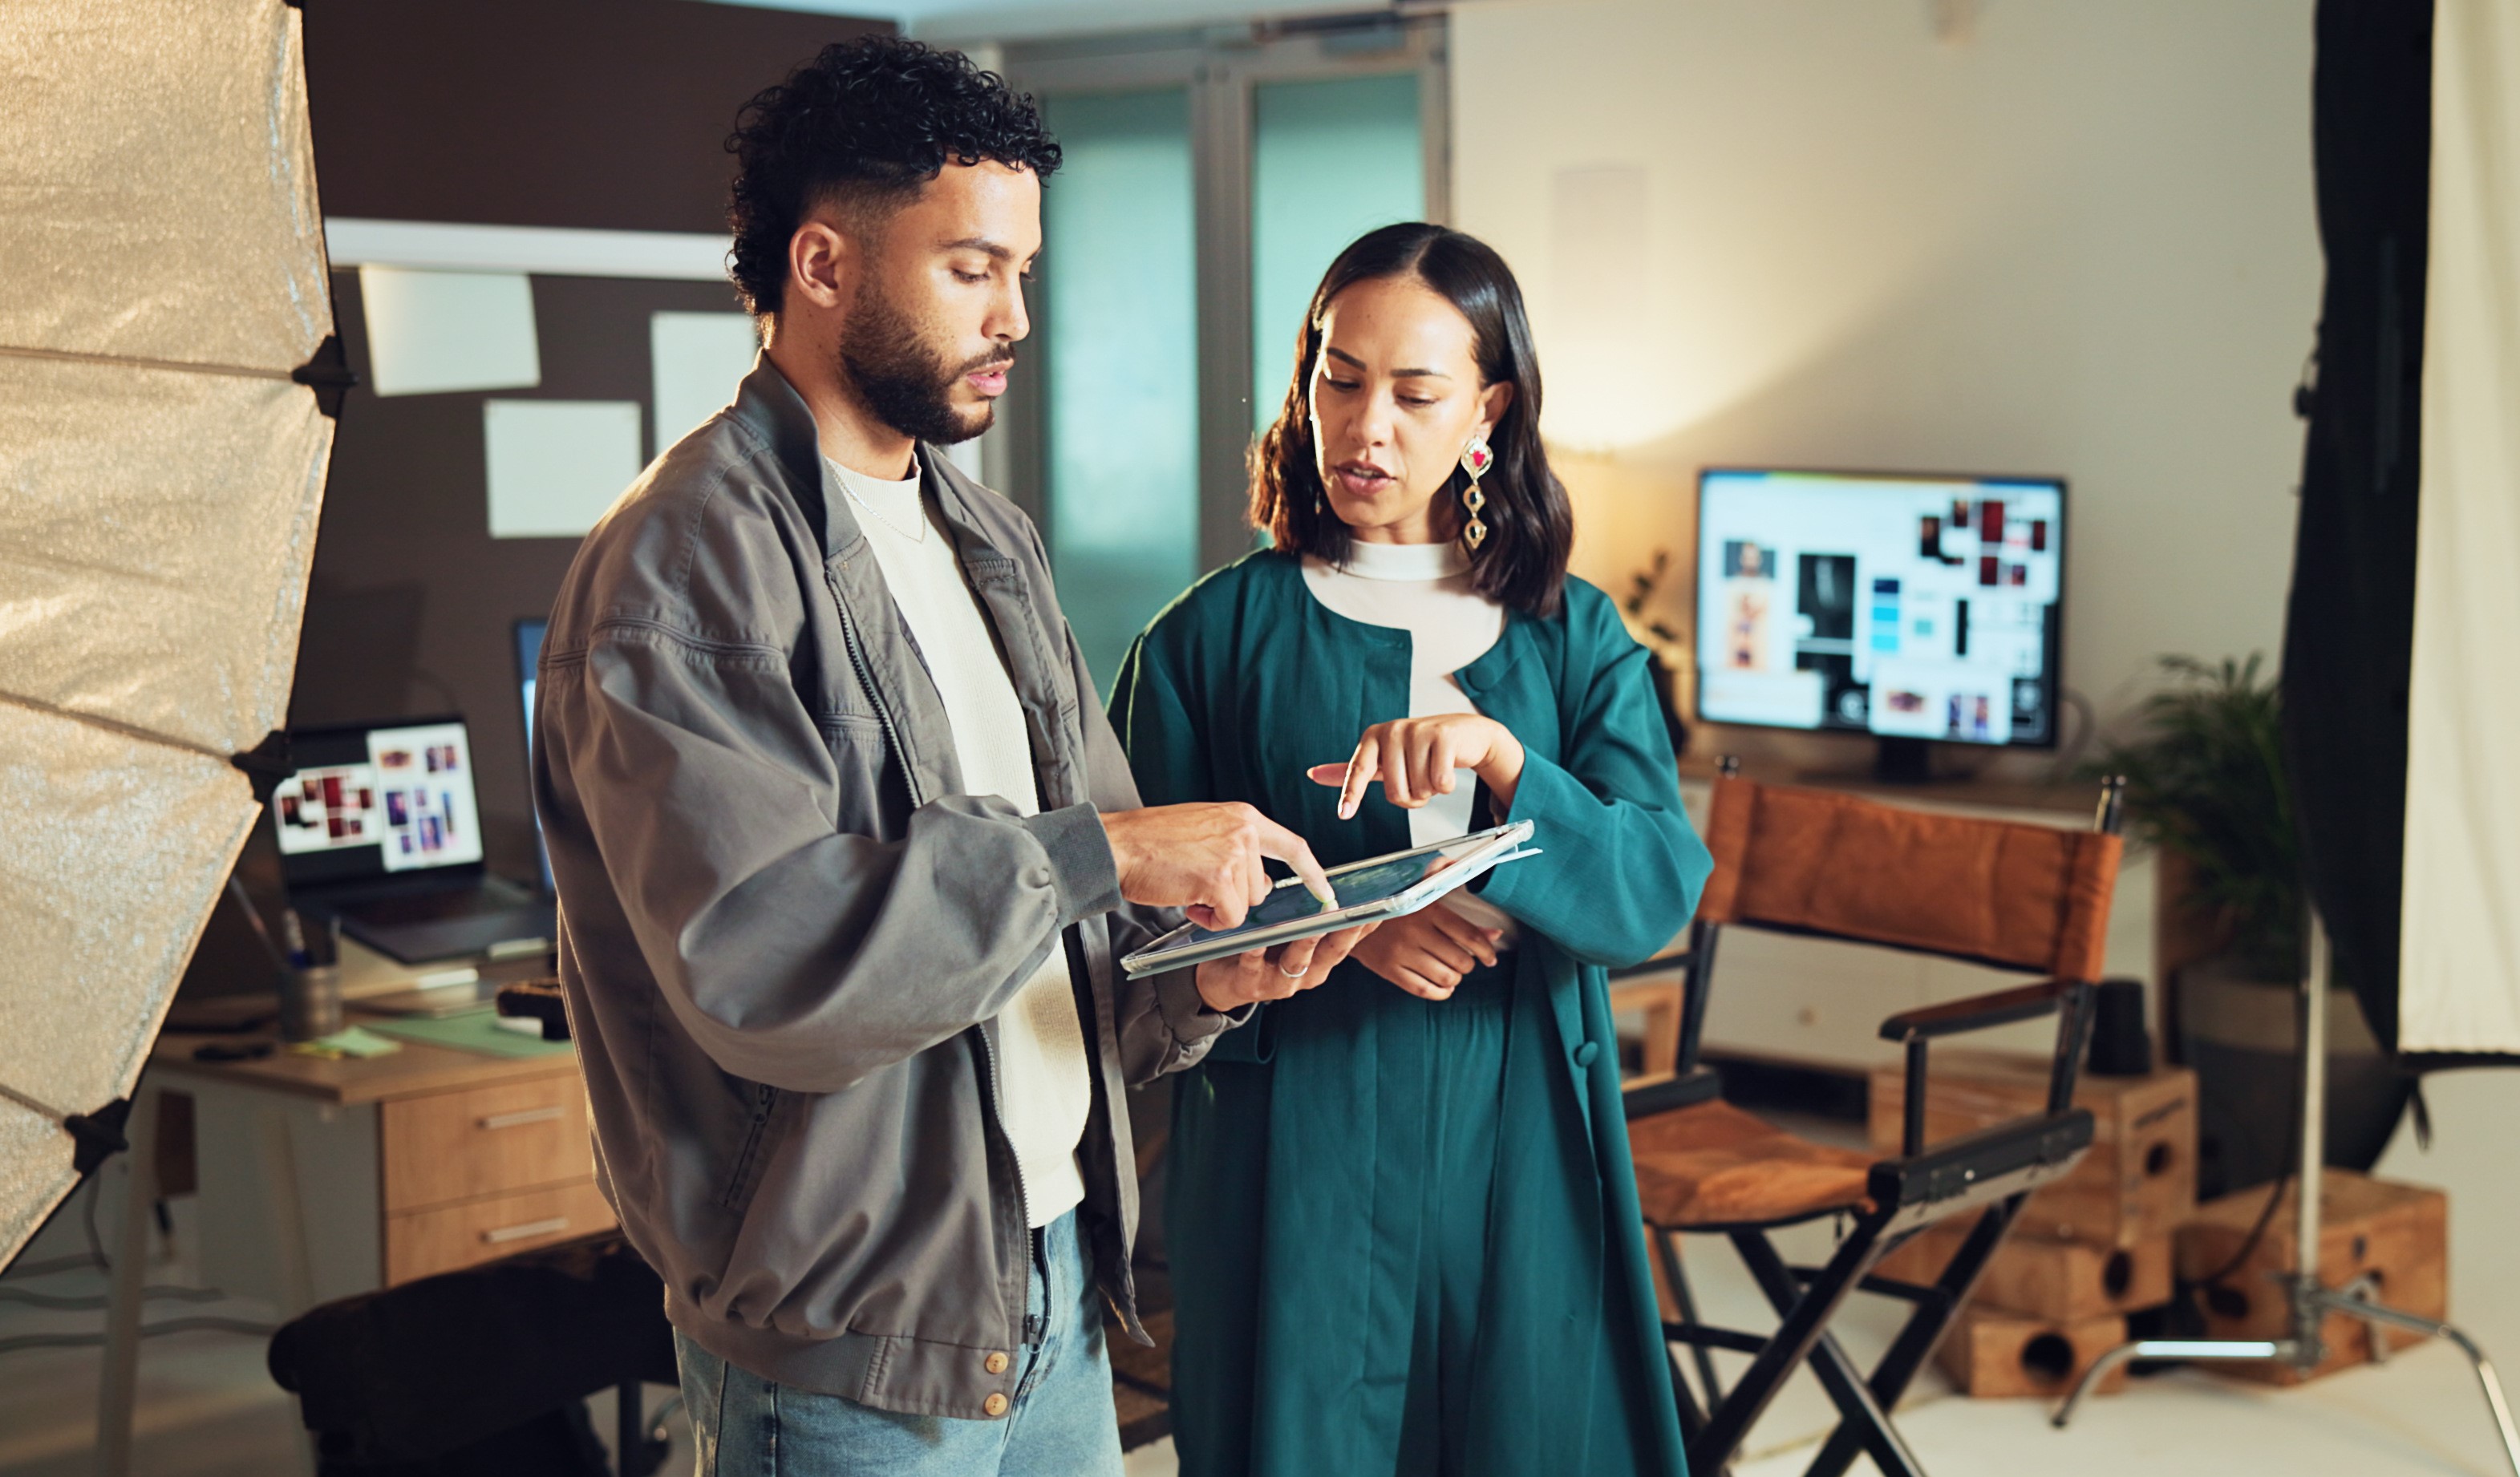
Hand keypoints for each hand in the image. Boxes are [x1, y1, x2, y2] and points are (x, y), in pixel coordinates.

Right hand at [1102, 802, 1335, 929]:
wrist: (1118, 845)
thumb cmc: (1152, 842)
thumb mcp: (1204, 831)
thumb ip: (1236, 849)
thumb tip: (1259, 886)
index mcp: (1243, 816)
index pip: (1292, 846)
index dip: (1312, 873)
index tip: (1326, 893)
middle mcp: (1245, 831)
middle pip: (1261, 888)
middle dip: (1233, 898)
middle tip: (1198, 885)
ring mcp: (1234, 853)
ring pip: (1245, 905)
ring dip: (1217, 908)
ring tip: (1188, 887)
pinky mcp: (1220, 879)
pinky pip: (1230, 919)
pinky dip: (1210, 920)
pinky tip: (1187, 902)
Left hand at [1194, 921, 1378, 1011]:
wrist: (1223, 979)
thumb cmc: (1261, 949)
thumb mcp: (1291, 933)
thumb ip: (1310, 915)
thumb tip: (1329, 885)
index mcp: (1320, 958)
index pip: (1349, 939)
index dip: (1366, 926)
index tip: (1381, 908)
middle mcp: (1307, 972)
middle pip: (1332, 951)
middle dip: (1344, 932)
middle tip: (1356, 913)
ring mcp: (1281, 982)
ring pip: (1299, 961)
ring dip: (1307, 942)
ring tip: (1313, 925)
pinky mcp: (1251, 986)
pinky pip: (1254, 967)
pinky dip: (1256, 954)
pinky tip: (1256, 941)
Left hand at [1307, 714, 1525, 819]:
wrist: (1466, 733)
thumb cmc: (1421, 750)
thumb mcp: (1384, 758)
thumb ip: (1353, 769)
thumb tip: (1313, 774)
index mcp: (1373, 737)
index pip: (1358, 770)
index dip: (1351, 794)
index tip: (1344, 814)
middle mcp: (1392, 731)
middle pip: (1395, 792)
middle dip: (1411, 797)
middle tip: (1420, 779)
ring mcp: (1417, 731)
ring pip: (1419, 790)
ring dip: (1430, 791)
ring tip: (1434, 770)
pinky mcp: (1442, 736)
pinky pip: (1440, 783)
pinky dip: (1447, 786)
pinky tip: (1449, 768)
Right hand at [1348, 902, 1502, 999]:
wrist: (1353, 917)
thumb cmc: (1398, 908)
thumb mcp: (1428, 903)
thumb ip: (1462, 917)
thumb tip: (1495, 935)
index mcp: (1427, 909)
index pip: (1469, 935)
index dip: (1486, 951)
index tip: (1491, 958)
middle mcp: (1415, 931)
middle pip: (1460, 960)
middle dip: (1468, 965)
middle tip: (1465, 962)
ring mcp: (1401, 953)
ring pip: (1445, 977)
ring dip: (1455, 978)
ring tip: (1452, 972)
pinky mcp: (1389, 970)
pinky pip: (1424, 990)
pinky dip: (1440, 992)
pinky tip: (1443, 986)